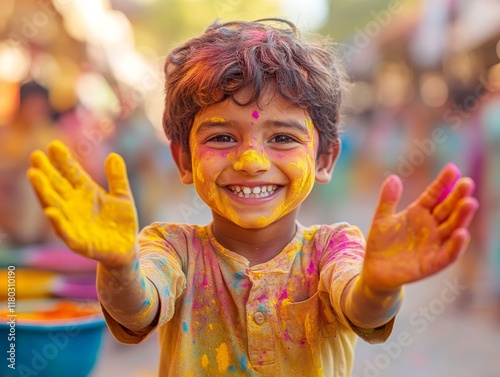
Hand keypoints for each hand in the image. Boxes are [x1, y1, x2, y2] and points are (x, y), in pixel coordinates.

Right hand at [27, 141, 137, 266]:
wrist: (126, 249)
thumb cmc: (120, 221)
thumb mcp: (122, 196)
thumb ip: (117, 178)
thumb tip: (114, 155)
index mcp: (86, 192)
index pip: (71, 173)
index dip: (63, 160)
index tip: (54, 145)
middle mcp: (74, 206)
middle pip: (57, 186)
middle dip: (46, 172)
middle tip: (35, 156)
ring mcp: (73, 223)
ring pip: (55, 205)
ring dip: (44, 192)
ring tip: (34, 176)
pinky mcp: (78, 242)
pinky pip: (65, 232)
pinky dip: (58, 223)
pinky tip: (52, 211)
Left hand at [363, 163, 477, 290]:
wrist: (374, 269)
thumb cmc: (381, 242)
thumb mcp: (381, 218)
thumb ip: (388, 200)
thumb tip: (393, 178)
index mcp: (419, 213)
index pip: (434, 195)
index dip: (442, 183)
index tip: (452, 168)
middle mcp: (431, 227)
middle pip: (447, 210)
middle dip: (457, 197)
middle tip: (467, 183)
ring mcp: (433, 245)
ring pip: (452, 229)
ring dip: (461, 218)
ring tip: (470, 202)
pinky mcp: (431, 263)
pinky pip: (447, 254)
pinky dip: (455, 245)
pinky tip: (462, 233)